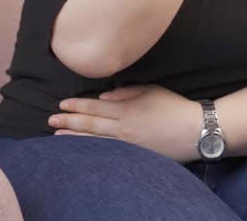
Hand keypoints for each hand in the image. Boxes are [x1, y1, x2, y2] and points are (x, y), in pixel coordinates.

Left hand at [50, 85, 203, 163]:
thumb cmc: (174, 106)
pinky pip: (108, 153)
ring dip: (74, 137)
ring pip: (95, 141)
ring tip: (58, 135)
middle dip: (69, 121)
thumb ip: (125, 92)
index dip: (76, 105)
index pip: (95, 106)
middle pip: (90, 124)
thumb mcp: (150, 90)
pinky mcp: (135, 157)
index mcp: (127, 109)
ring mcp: (128, 145)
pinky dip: (92, 150)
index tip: (61, 104)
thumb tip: (103, 96)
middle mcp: (124, 128)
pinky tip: (81, 149)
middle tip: (50, 120)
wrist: (196, 131)